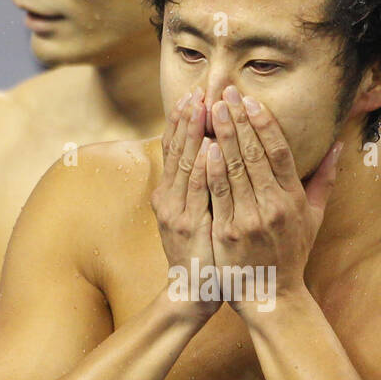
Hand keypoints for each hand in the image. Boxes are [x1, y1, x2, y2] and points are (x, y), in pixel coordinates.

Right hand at [151, 90, 219, 322]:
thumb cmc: (203, 251)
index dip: (183, 119)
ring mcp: (176, 212)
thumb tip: (211, 153)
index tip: (195, 93)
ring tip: (203, 106)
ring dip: (193, 134)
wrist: (195, 292)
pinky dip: (203, 169)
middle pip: (177, 148)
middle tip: (200, 88)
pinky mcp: (188, 228)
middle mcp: (169, 197)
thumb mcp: (195, 215)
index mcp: (171, 192)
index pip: (175, 146)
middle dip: (188, 117)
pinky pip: (198, 193)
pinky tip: (210, 148)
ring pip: (185, 164)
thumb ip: (201, 185)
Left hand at [205, 87, 342, 318]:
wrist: (271, 295)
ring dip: (221, 137)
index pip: (279, 153)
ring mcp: (248, 220)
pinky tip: (204, 147)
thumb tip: (338, 145)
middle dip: (238, 121)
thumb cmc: (291, 254)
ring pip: (233, 170)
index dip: (264, 124)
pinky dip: (211, 169)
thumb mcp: (314, 218)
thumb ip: (325, 179)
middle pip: (254, 155)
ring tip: (210, 110)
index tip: (251, 102)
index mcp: (292, 200)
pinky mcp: (226, 233)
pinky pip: (217, 195)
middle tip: (224, 94)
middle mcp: (272, 208)